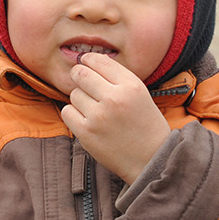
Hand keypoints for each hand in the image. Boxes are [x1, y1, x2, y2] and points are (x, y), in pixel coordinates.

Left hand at [60, 52, 170, 183]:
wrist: (151, 160)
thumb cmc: (145, 125)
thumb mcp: (140, 94)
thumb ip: (117, 77)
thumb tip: (88, 60)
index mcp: (131, 86)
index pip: (99, 61)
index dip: (88, 60)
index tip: (85, 62)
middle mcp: (115, 98)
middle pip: (81, 74)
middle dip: (78, 76)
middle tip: (82, 82)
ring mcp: (99, 116)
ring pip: (74, 94)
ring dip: (80, 100)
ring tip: (96, 110)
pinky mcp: (87, 132)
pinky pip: (67, 112)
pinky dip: (73, 114)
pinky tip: (87, 120)